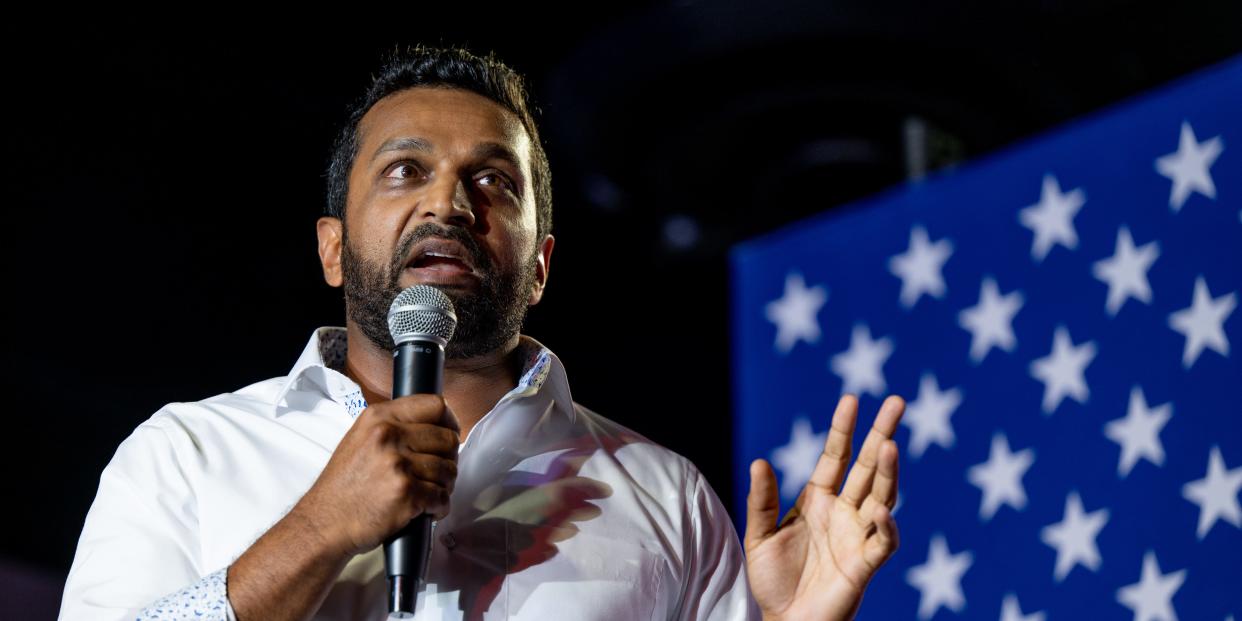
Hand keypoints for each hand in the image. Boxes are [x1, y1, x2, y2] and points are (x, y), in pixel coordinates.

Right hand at [293, 394, 460, 557]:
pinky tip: (427, 510)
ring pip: (449, 469)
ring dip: (445, 485)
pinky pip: (442, 497)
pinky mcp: (406, 493)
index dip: (449, 422)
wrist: (324, 523)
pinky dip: (439, 507)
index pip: (435, 405)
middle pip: (448, 438)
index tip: (451, 434)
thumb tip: (434, 426)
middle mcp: (389, 436)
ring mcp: (398, 464)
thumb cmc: (343, 487)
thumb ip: (394, 427)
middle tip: (438, 473)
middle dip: (449, 459)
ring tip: (429, 493)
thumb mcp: (361, 439)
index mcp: (379, 417)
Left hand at [744, 394, 904, 620]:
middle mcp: (844, 512)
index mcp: (818, 500)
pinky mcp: (865, 564)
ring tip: (890, 445)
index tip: (852, 399)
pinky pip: (883, 542)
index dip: (844, 429)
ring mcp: (857, 535)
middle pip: (867, 466)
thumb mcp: (760, 536)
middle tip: (898, 402)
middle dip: (882, 434)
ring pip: (882, 497)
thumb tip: (759, 461)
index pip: (836, 456)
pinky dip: (885, 527)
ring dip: (887, 472)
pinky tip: (881, 511)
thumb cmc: (774, 580)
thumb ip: (762, 501)